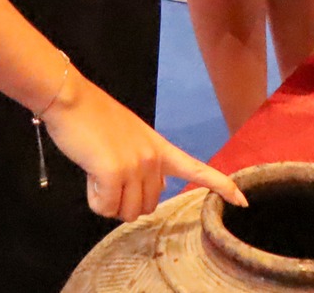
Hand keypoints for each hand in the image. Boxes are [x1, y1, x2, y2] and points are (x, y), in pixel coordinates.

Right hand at [41, 73, 247, 220]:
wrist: (72, 100)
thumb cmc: (94, 119)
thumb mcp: (130, 140)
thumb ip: (145, 164)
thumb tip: (153, 192)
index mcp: (160, 147)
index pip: (197, 169)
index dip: (221, 186)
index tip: (242, 200)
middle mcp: (153, 158)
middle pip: (147, 208)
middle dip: (124, 202)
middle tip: (107, 175)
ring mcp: (136, 165)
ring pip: (127, 212)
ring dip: (108, 202)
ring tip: (97, 173)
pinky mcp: (114, 172)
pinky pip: (106, 208)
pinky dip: (95, 199)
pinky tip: (90, 174)